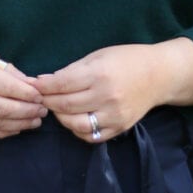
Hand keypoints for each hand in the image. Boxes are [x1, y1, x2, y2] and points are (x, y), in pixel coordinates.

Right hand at [0, 36, 47, 139]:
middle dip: (27, 112)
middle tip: (43, 111)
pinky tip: (14, 128)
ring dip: (18, 124)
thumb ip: (7, 70)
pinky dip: (0, 133)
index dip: (29, 94)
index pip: (8, 87)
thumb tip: (31, 85)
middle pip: (3, 109)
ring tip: (34, 121)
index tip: (42, 96)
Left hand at [33, 44, 160, 142]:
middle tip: (39, 98)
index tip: (33, 85)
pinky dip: (77, 130)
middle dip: (47, 101)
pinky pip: (91, 136)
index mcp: (99, 74)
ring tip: (56, 108)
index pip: (62, 84)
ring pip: (75, 124)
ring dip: (60, 117)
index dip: (44, 86)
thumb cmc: (126, 59)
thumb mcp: (98, 56)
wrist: (159, 75)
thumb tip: (45, 81)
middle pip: (65, 105)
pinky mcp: (119, 128)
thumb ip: (73, 70)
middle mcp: (106, 96)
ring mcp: (113, 115)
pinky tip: (73, 119)